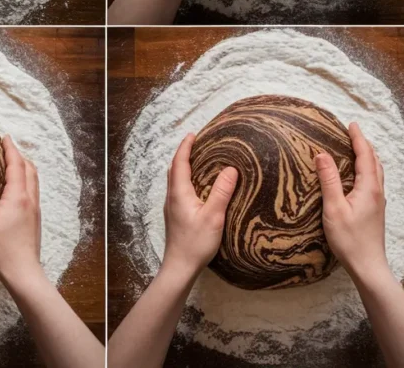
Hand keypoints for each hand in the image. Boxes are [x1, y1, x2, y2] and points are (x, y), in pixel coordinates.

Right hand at [0, 135, 41, 284]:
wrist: (22, 271)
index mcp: (18, 196)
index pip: (16, 164)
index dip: (10, 149)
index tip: (4, 137)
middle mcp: (30, 198)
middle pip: (29, 168)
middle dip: (18, 155)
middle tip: (5, 147)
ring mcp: (35, 208)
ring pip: (33, 179)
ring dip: (24, 167)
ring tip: (10, 162)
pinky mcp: (35, 217)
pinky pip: (32, 190)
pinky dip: (25, 179)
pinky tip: (15, 186)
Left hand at [161, 133, 238, 278]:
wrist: (179, 268)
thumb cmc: (196, 243)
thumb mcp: (214, 216)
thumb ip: (222, 192)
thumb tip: (231, 169)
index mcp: (179, 193)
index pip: (180, 163)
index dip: (186, 147)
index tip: (193, 134)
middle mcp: (172, 197)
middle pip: (174, 169)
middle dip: (183, 154)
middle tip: (197, 144)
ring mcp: (172, 207)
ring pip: (175, 180)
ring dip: (183, 167)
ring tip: (198, 161)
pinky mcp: (175, 216)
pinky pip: (178, 190)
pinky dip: (185, 180)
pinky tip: (197, 186)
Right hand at [314, 123, 388, 280]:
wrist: (368, 266)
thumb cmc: (350, 240)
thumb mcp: (334, 209)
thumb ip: (329, 181)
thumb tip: (322, 155)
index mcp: (369, 187)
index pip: (365, 155)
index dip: (358, 138)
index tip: (351, 124)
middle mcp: (377, 191)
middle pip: (374, 160)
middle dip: (364, 145)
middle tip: (352, 133)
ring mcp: (378, 201)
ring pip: (376, 171)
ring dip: (368, 157)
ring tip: (356, 150)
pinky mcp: (376, 210)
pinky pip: (374, 181)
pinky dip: (368, 169)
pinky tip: (359, 176)